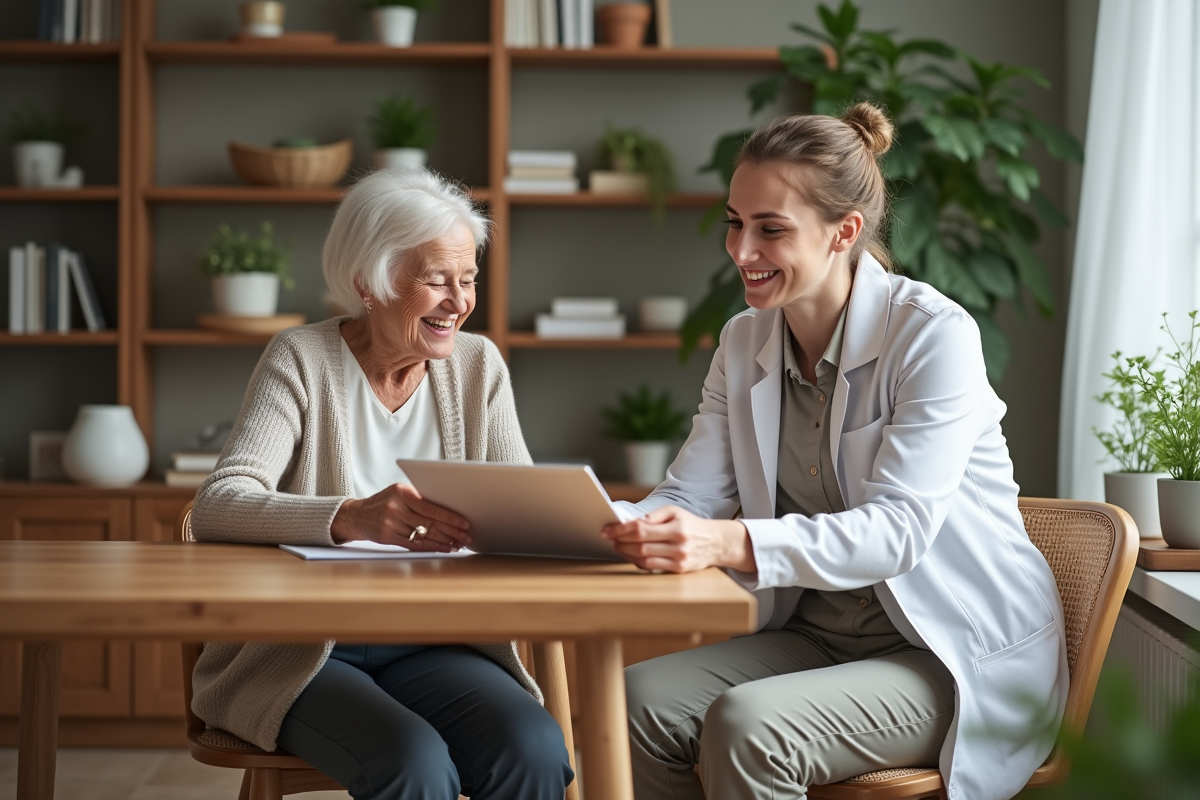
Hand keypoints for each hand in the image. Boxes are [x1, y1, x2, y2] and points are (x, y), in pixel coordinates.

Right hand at [331, 483, 470, 552]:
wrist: (357, 515)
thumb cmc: (384, 502)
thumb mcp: (399, 492)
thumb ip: (420, 498)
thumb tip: (450, 510)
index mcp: (401, 492)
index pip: (431, 507)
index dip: (450, 517)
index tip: (465, 522)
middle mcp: (396, 508)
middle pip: (430, 523)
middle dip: (452, 531)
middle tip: (467, 536)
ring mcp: (391, 524)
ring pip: (424, 535)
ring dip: (445, 541)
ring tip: (459, 543)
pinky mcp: (388, 538)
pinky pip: (415, 544)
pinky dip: (432, 547)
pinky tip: (444, 548)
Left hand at [601, 505, 755, 573]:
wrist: (716, 542)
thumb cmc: (691, 525)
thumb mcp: (675, 512)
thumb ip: (653, 516)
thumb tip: (632, 523)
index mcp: (677, 527)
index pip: (641, 529)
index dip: (621, 530)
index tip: (607, 530)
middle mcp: (678, 545)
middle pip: (640, 545)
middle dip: (620, 542)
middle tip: (610, 538)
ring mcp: (678, 560)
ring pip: (643, 558)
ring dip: (626, 553)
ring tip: (618, 546)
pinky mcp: (678, 570)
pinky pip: (651, 567)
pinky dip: (637, 562)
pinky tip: (631, 555)